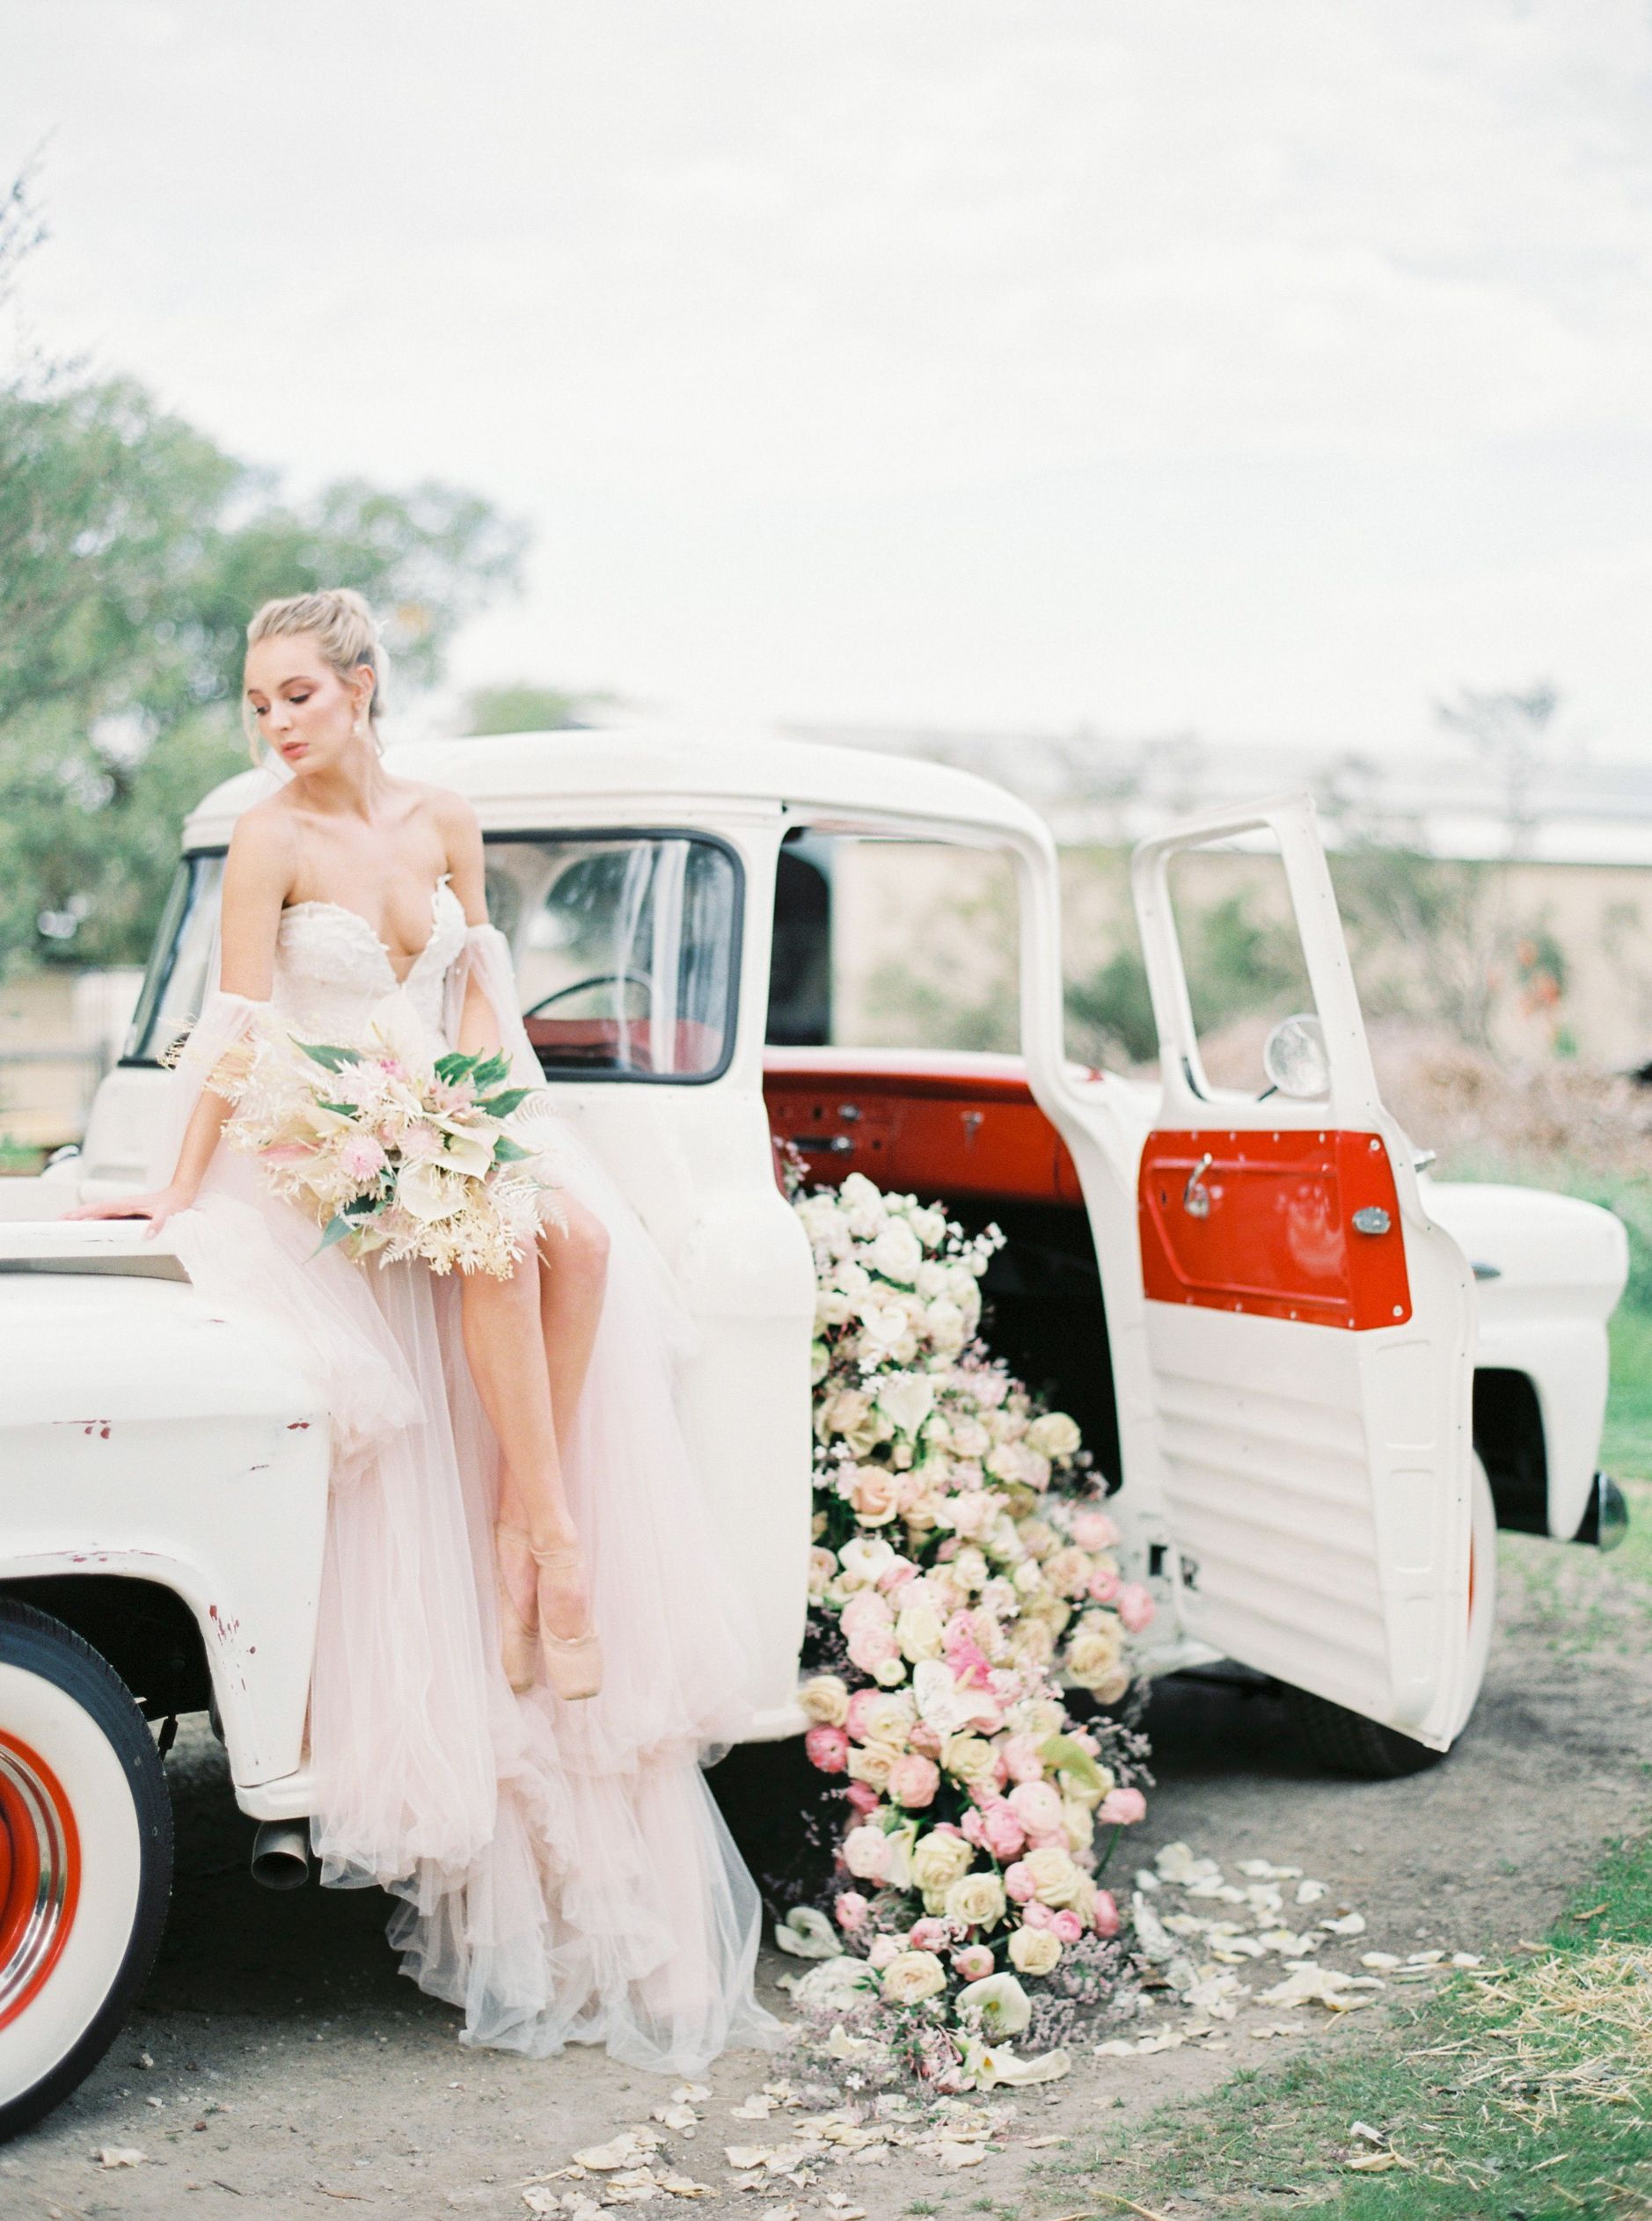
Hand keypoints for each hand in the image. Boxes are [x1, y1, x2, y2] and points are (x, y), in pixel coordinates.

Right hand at [61, 1183, 198, 1237]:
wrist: (181, 1194)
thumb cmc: (173, 1203)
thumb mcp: (167, 1214)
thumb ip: (158, 1224)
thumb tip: (147, 1235)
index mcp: (126, 1204)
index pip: (100, 1209)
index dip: (83, 1213)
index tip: (68, 1218)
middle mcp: (122, 1205)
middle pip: (94, 1210)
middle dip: (76, 1215)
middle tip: (58, 1222)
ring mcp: (124, 1208)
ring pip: (99, 1213)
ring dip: (84, 1218)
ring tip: (67, 1226)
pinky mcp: (128, 1212)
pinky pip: (108, 1217)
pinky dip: (96, 1221)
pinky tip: (90, 1228)